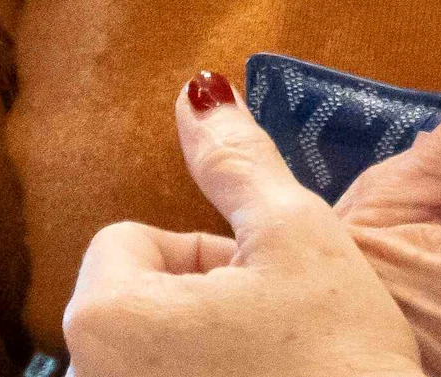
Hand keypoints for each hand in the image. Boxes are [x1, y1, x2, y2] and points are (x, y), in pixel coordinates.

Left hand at [61, 71, 422, 376]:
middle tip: (275, 323)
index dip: (205, 247)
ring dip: (206, 345)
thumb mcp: (298, 236)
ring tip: (271, 366)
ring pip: (151, 350)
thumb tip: (198, 91)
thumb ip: (237, 161)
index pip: (131, 238)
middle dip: (203, 298)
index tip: (260, 282)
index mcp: (103, 317)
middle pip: (136, 297)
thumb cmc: (337, 360)